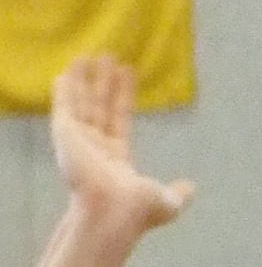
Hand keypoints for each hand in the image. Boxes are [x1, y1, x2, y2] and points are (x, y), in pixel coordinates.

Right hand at [48, 55, 191, 234]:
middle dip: (102, 81)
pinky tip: (66, 72)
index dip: (123, 95)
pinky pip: (64, 107)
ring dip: (83, 79)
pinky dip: (64, 90)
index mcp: (116, 157)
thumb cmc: (139, 210)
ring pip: (81, 102)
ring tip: (88, 54)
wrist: (114, 212)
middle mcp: (95, 146)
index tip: (127, 72)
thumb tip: (191, 188)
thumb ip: (177, 193)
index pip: (120, 116)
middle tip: (107, 55)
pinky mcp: (66, 135)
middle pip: (99, 105)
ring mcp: (79, 140)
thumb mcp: (167, 202)